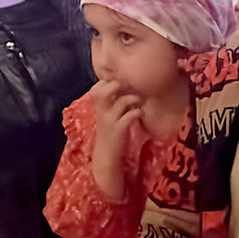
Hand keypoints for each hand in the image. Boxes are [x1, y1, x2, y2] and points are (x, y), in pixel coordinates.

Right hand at [88, 78, 146, 201]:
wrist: (106, 156)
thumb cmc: (109, 134)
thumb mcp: (107, 116)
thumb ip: (112, 102)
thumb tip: (125, 87)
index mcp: (99, 107)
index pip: (97, 87)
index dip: (109, 81)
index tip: (121, 82)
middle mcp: (102, 112)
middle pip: (105, 90)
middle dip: (119, 84)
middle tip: (132, 87)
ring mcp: (110, 121)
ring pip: (121, 101)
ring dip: (134, 98)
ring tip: (140, 101)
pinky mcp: (119, 130)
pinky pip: (130, 115)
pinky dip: (138, 112)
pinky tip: (140, 114)